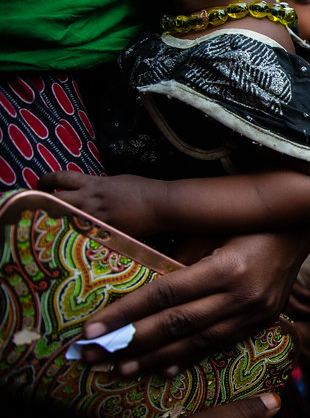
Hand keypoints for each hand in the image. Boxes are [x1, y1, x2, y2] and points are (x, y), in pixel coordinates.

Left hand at [38, 170, 165, 236]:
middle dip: (46, 203)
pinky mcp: (106, 232)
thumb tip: (88, 191)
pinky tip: (76, 239)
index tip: (41, 183)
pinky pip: (86, 234)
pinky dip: (80, 235)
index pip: (62, 178)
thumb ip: (99, 186)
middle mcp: (91, 200)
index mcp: (94, 184)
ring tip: (53, 225)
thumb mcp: (117, 182)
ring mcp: (97, 218)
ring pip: (68, 220)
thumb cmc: (143, 190)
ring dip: (60, 221)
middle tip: (39, 206)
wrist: (161, 204)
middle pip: (57, 201)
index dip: (47, 179)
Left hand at [78, 226, 309, 374]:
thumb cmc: (246, 222)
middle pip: (177, 324)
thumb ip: (179, 259)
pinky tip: (163, 369)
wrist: (298, 231)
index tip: (92, 328)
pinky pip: (220, 345)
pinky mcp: (262, 322)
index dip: (127, 313)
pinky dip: (189, 358)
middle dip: (131, 342)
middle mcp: (242, 295)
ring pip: (197, 341)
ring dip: (155, 358)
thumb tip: (139, 289)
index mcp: (228, 267)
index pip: (166, 294)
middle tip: (93, 356)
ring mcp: (255, 312)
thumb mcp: (210, 229)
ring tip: (121, 368)